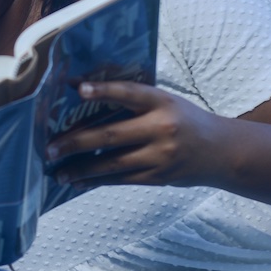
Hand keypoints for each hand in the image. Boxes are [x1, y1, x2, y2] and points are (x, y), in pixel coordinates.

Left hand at [45, 81, 225, 189]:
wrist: (220, 151)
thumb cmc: (183, 119)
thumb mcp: (165, 102)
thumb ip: (133, 101)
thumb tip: (84, 96)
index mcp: (162, 102)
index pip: (129, 93)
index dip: (104, 90)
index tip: (78, 88)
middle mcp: (161, 127)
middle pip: (111, 134)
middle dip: (76, 142)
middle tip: (50, 148)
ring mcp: (160, 155)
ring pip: (113, 163)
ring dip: (81, 169)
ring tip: (58, 172)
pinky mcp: (158, 176)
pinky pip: (121, 179)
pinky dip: (97, 181)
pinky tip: (78, 181)